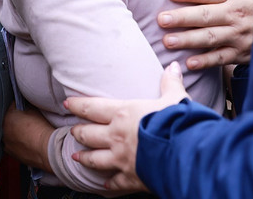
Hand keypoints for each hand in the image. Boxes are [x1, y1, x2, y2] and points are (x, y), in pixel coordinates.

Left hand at [3, 104, 54, 172]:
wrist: (46, 150)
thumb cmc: (41, 129)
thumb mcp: (34, 111)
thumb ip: (25, 107)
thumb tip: (24, 106)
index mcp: (8, 117)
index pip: (11, 107)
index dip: (18, 106)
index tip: (23, 107)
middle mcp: (3, 131)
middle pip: (8, 121)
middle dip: (15, 120)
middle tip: (25, 121)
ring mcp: (6, 144)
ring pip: (9, 134)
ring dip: (15, 133)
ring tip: (26, 133)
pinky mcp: (11, 154)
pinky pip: (12, 145)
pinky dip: (17, 143)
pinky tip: (26, 142)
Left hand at [66, 62, 186, 192]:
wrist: (185, 155)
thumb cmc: (177, 123)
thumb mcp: (175, 99)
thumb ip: (170, 83)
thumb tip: (173, 67)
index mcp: (124, 114)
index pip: (93, 108)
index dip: (78, 105)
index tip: (67, 103)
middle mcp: (117, 137)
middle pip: (89, 134)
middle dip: (79, 132)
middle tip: (72, 130)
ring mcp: (121, 159)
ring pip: (95, 159)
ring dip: (85, 157)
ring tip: (76, 157)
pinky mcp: (131, 178)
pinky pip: (115, 182)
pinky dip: (109, 183)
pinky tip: (104, 185)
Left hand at [158, 0, 252, 68]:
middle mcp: (236, 14)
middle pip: (205, 15)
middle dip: (182, 18)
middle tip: (161, 19)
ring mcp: (239, 35)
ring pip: (211, 37)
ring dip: (188, 40)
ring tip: (167, 41)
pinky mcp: (241, 52)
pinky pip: (221, 57)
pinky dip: (206, 61)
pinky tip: (189, 62)